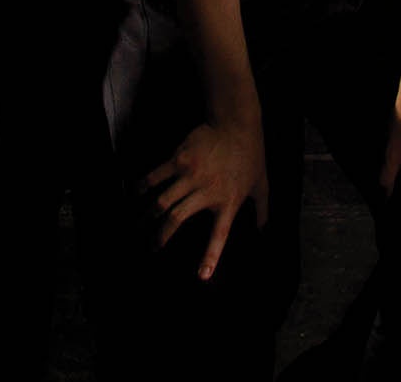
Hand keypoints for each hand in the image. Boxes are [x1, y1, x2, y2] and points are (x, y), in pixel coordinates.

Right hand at [142, 116, 267, 280]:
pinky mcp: (178, 159)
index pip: (219, 235)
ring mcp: (190, 175)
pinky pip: (154, 177)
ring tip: (139, 224)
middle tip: (152, 247)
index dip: (210, 257)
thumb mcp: (262, 184)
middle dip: (160, 237)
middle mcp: (207, 191)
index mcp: (229, 202)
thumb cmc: (250, 154)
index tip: (201, 276)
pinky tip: (135, 194)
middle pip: (176, 219)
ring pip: (161, 201)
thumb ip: (262, 210)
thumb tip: (265, 231)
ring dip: (147, 216)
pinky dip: (142, 187)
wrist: (236, 123)